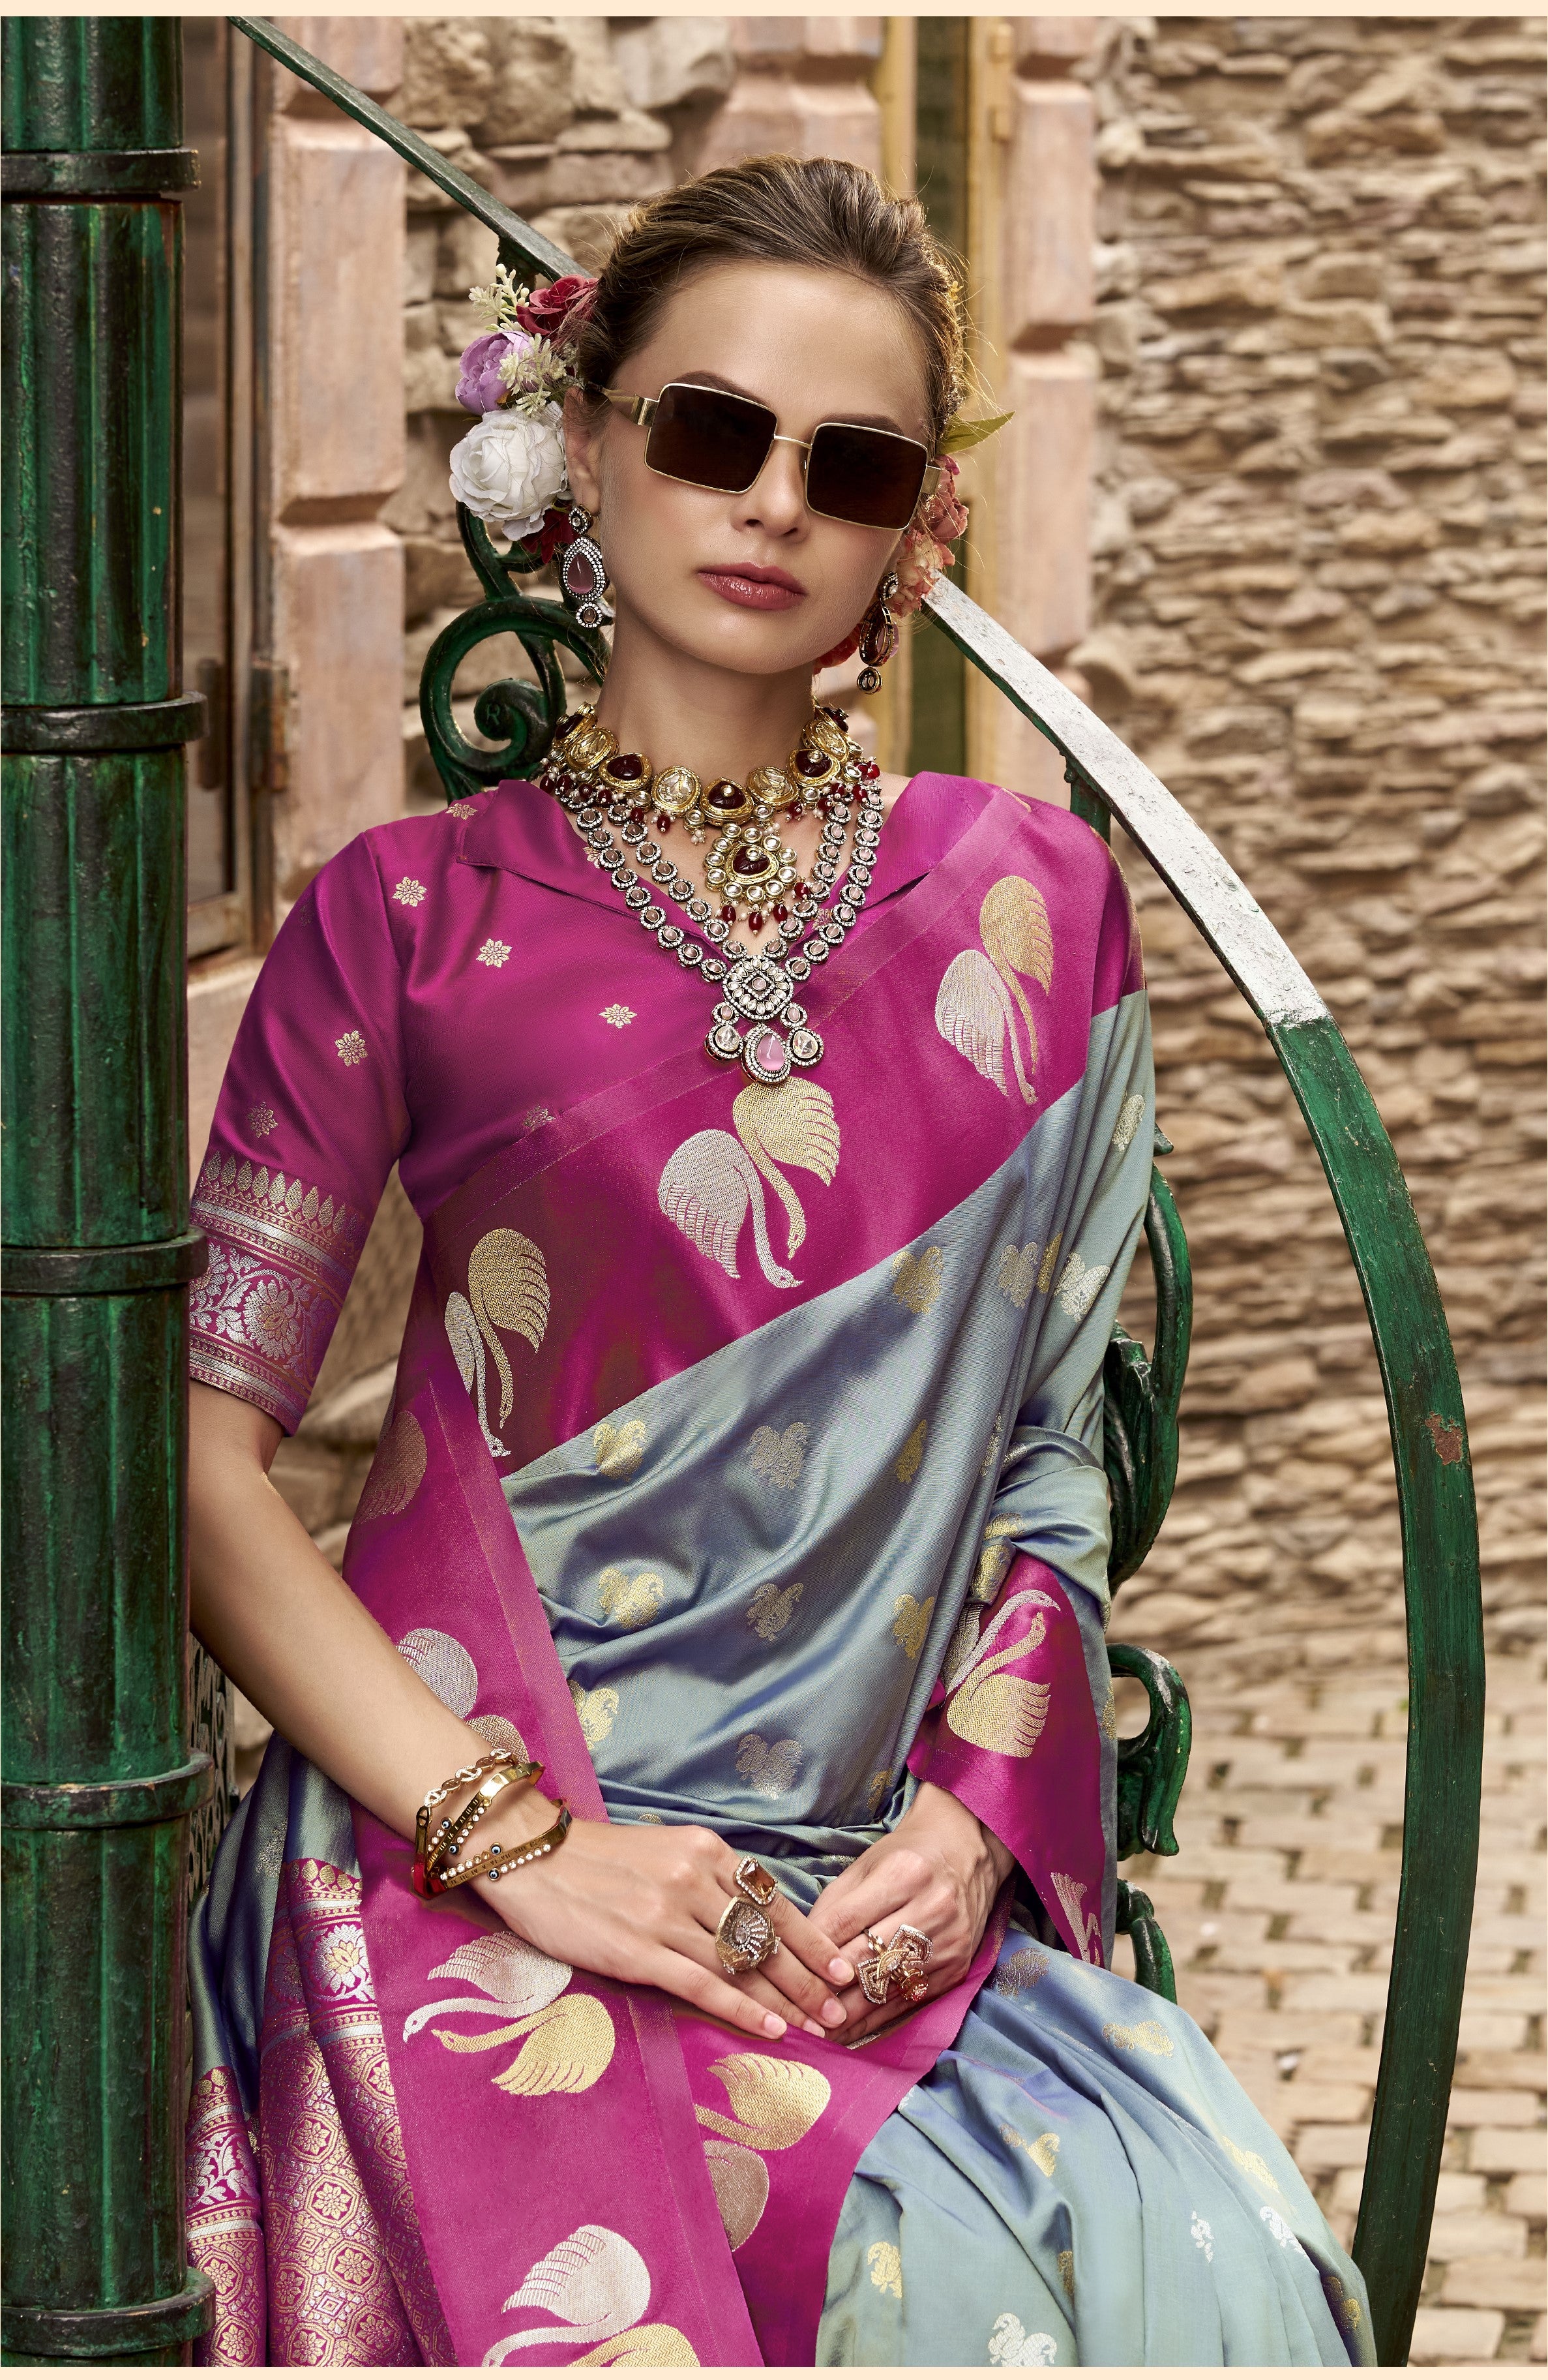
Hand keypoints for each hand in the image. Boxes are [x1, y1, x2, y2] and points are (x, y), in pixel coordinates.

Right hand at [473, 1800, 855, 2044]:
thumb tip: (750, 1919)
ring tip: (814, 2030)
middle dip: (807, 1978)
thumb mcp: (663, 1851)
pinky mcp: (638, 1950)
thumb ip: (706, 1879)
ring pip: (741, 1965)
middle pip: (765, 1936)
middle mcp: (692, 1878)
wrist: (530, 1856)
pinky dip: (740, 2009)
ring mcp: (665, 1915)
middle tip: (840, 2010)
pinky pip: (702, 1984)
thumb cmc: (597, 1859)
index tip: (840, 1967)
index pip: (773, 1900)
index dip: (811, 1940)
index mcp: (703, 1851)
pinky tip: (767, 2030)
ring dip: (783, 2002)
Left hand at [805, 1783, 1013, 2044]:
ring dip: (846, 2015)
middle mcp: (931, 1909)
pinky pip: (907, 2003)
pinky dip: (874, 2021)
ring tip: (812, 2034)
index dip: (813, 1951)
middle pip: (866, 1959)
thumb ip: (834, 1904)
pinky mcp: (956, 1970)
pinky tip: (847, 2033)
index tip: (785, 1974)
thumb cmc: (907, 1856)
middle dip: (825, 1989)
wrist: (967, 1853)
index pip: (846, 1920)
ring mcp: (948, 1943)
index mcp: (904, 1874)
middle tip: (790, 2011)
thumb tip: (802, 1949)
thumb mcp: (867, 1865)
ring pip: (886, 1988)